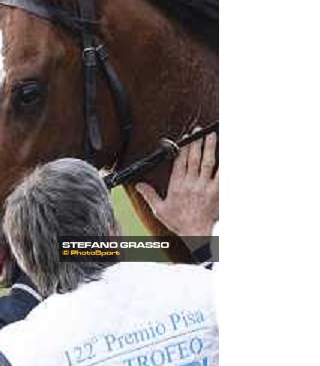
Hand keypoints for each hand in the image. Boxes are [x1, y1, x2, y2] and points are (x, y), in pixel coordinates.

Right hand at [135, 129, 217, 246]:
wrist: (197, 234)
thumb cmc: (180, 223)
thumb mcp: (160, 210)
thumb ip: (149, 195)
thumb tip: (138, 185)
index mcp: (177, 185)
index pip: (180, 161)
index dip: (182, 148)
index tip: (185, 138)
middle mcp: (191, 184)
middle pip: (194, 158)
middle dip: (195, 142)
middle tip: (197, 131)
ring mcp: (205, 187)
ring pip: (208, 163)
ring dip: (209, 148)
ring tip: (211, 135)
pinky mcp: (217, 192)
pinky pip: (222, 175)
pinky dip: (224, 165)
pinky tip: (226, 155)